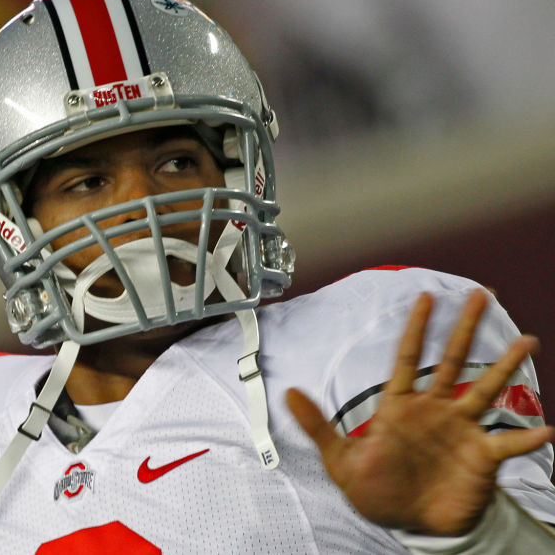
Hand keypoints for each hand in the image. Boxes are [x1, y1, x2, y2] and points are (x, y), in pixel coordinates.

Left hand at [286, 289, 549, 535]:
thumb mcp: (341, 461)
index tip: (425, 297)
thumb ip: (318, 427)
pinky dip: (526, 438)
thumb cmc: (378, 489)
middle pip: (451, 361)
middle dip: (465, 328)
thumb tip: (287, 394)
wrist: (411, 523)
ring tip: (527, 342)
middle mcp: (435, 410)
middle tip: (482, 294)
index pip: (407, 358)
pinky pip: (508, 444)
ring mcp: (461, 431)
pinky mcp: (482, 457)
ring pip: (485, 390)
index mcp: (400, 407)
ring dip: (505, 367)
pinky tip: (546, 430)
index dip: (416, 329)